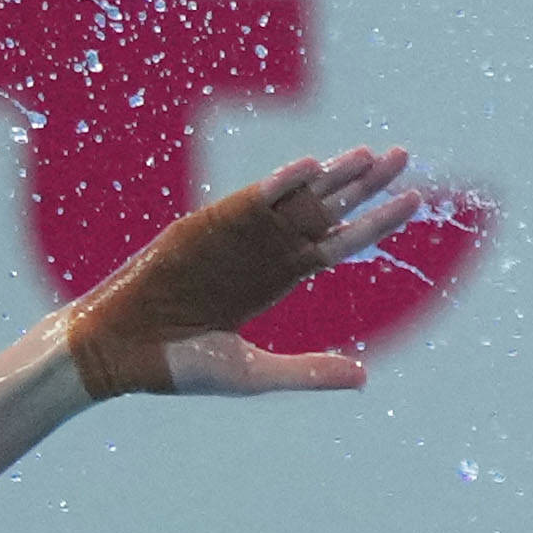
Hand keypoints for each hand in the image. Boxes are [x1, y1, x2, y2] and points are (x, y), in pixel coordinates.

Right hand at [57, 149, 437, 396]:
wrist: (118, 354)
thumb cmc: (179, 365)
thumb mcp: (256, 372)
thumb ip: (309, 372)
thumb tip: (363, 377)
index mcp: (276, 278)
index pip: (338, 242)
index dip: (375, 221)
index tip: (413, 201)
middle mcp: (262, 251)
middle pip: (325, 209)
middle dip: (365, 184)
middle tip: (404, 156)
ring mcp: (234, 237)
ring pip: (294, 199)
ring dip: (330, 175)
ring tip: (370, 154)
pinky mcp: (203, 229)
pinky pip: (247, 203)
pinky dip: (279, 184)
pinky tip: (313, 166)